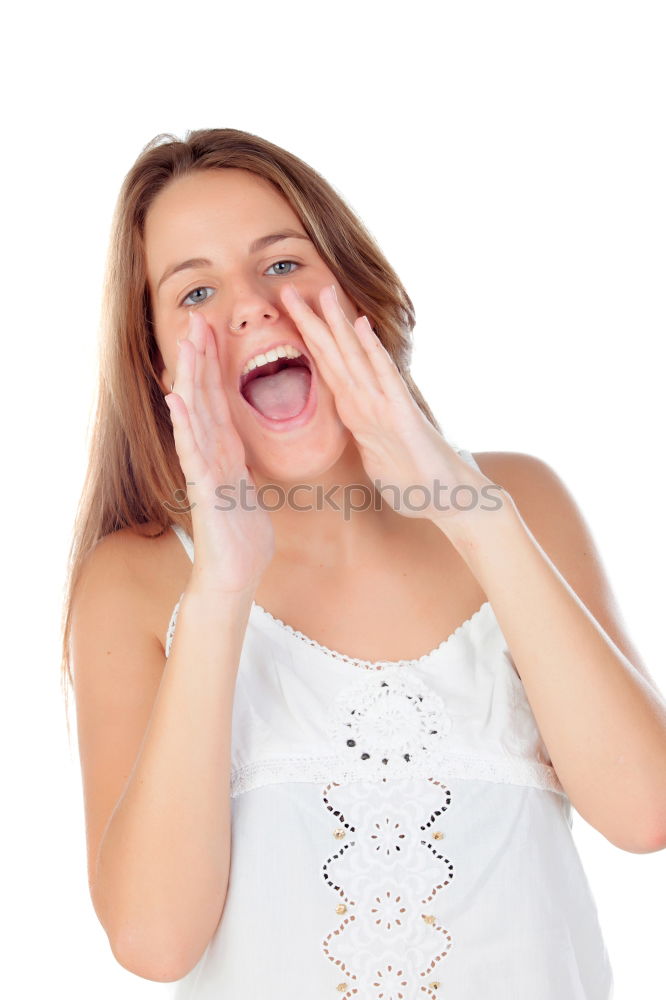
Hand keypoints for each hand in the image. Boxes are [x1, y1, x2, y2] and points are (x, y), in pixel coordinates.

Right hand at [164, 310, 274, 593]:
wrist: (236, 573)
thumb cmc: (243, 535)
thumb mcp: (247, 488)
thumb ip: (239, 462)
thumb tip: (238, 444)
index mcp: (224, 452)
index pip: (217, 399)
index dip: (214, 364)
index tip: (212, 329)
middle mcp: (210, 455)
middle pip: (202, 398)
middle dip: (199, 358)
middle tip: (195, 318)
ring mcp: (204, 470)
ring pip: (195, 417)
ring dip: (190, 379)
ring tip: (186, 344)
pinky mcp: (204, 489)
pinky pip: (194, 452)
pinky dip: (185, 426)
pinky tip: (177, 400)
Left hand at [280, 281, 496, 528]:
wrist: (448, 497)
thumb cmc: (414, 480)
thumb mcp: (374, 459)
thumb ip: (364, 440)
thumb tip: (356, 434)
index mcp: (357, 411)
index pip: (326, 368)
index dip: (305, 342)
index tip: (284, 317)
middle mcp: (368, 401)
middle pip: (334, 355)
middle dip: (311, 322)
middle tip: (286, 290)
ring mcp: (385, 405)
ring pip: (355, 357)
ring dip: (338, 323)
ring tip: (323, 290)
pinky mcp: (402, 414)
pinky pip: (383, 378)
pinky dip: (371, 350)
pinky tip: (362, 325)